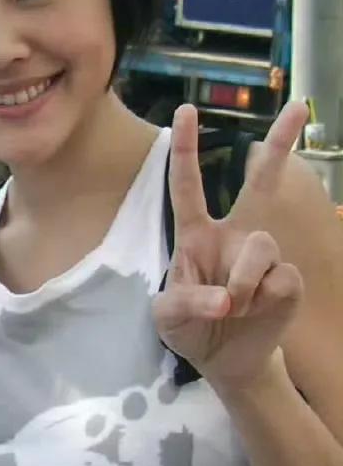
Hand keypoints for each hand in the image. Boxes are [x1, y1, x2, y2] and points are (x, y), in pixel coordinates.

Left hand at [153, 102, 307, 394]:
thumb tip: (225, 298)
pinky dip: (262, 300)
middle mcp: (233, 235)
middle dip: (280, 144)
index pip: (187, 185)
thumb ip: (185, 301)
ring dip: (243, 281)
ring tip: (232, 307)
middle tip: (298, 105)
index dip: (185, 148)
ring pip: (262, 245)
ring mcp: (263, 256)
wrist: (223, 360)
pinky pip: (281, 278)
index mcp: (195, 234)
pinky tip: (255, 312)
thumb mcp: (167, 317)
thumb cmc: (188, 327)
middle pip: (260, 183)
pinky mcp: (287, 279)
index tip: (186, 110)